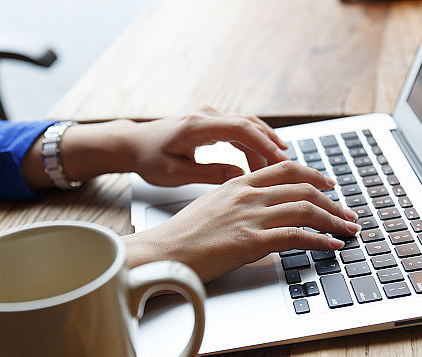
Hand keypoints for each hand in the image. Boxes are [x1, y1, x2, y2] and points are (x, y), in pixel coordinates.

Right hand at [123, 161, 359, 282]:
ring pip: (305, 209)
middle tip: (347, 214)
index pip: (284, 169)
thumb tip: (255, 210)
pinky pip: (296, 237)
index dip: (312, 175)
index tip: (329, 185)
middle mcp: (247, 195)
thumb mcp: (210, 206)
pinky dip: (320, 241)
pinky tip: (331, 247)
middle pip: (302, 188)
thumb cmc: (182, 236)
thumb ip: (236, 203)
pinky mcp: (251, 241)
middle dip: (331, 202)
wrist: (163, 252)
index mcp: (237, 184)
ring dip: (333, 220)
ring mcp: (250, 216)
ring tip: (348, 230)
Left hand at [125, 105, 289, 185]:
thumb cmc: (149, 160)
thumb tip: (240, 176)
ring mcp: (210, 117)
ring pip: (247, 126)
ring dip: (265, 145)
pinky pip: (240, 129)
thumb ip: (208, 174)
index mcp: (196, 126)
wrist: (134, 144)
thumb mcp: (175, 173)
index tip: (281, 160)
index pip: (239, 128)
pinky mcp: (211, 123)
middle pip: (249, 126)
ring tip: (281, 167)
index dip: (263, 144)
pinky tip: (266, 159)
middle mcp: (206, 116)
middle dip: (270, 146)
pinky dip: (254, 143)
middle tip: (288, 169)